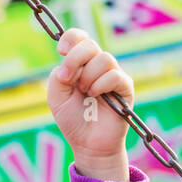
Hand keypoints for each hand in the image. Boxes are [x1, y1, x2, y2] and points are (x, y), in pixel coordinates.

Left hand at [47, 28, 132, 177]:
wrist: (88, 144)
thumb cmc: (73, 120)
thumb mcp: (56, 96)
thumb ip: (57, 76)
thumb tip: (67, 64)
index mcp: (81, 64)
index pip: (80, 37)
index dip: (71, 38)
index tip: (61, 51)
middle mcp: (97, 66)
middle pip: (90, 44)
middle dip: (75, 59)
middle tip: (69, 80)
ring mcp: (112, 75)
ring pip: (104, 58)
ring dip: (88, 76)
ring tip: (85, 93)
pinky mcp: (125, 88)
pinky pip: (115, 75)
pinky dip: (101, 84)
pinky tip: (95, 96)